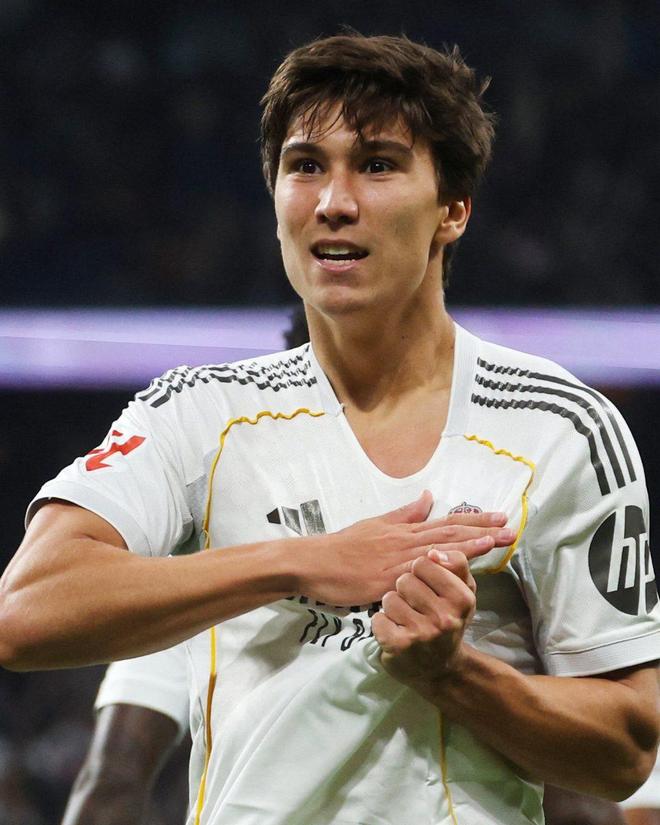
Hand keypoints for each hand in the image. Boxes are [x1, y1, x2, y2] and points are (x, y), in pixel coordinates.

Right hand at [297, 491, 515, 606]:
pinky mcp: (387, 580)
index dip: (475, 520)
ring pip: (438, 550)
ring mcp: (397, 561)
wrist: (314, 563)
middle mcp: (405, 542)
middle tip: (510, 529)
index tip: (499, 517)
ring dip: (469, 546)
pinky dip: (438, 569)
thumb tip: (427, 497)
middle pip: (449, 534)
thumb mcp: (375, 524)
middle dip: (482, 531)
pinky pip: (417, 574)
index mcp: (404, 530)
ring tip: (495, 542)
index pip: (446, 522)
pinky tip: (457, 570)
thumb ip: (404, 514)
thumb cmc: (343, 546)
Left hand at [372, 547, 479, 697]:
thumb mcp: (462, 591)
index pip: (425, 562)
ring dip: (393, 608)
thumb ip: (455, 564)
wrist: (441, 669)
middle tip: (416, 606)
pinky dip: (382, 625)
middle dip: (406, 590)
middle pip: (405, 579)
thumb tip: (433, 552)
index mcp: (462, 599)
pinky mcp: (399, 646)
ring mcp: (421, 633)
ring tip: (406, 620)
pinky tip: (395, 633)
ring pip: (389, 598)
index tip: (428, 586)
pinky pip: (378, 618)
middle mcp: (444, 617)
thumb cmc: (448, 620)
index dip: (421, 572)